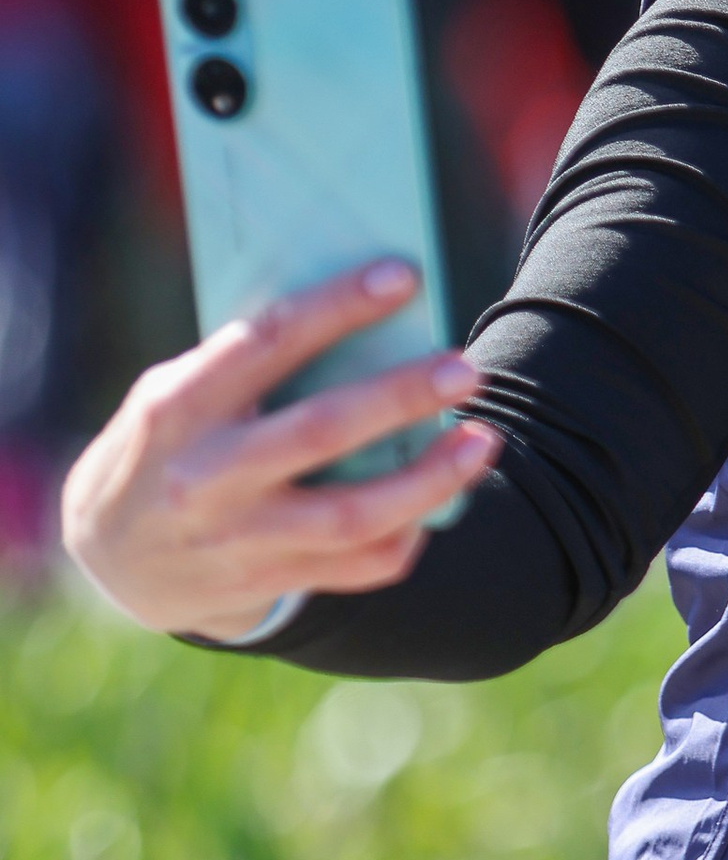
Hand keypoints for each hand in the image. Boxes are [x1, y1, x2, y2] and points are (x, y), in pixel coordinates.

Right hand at [61, 259, 500, 639]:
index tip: (402, 276)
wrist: (113, 557)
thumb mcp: (174, 395)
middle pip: (320, 431)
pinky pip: (361, 566)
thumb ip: (241, 365)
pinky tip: (439, 502)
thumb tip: (352, 319)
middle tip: (464, 368)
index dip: (337, 307)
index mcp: (178, 408)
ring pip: (354, 514)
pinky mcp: (270, 584)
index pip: (265, 343)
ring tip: (482, 441)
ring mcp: (240, 539)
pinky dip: (409, 534)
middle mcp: (206, 475)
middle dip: (401, 396)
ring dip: (430, 478)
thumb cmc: (163, 447)